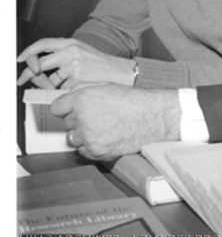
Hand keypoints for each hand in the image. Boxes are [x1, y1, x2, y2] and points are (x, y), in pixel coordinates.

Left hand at [17, 38, 135, 88]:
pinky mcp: (76, 81)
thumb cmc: (102, 64)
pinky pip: (61, 91)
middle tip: (23, 79)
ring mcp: (73, 68)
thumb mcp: (82, 51)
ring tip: (62, 86)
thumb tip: (40, 66)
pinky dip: (63, 93)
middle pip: (39, 64)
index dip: (28, 52)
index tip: (21, 59)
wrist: (121, 72)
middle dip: (28, 74)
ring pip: (50, 81)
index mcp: (71, 43)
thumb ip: (62, 54)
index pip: (43, 44)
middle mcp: (71, 53)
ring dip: (51, 87)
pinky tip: (73, 90)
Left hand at [51, 84, 180, 160]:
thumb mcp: (106, 85)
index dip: (65, 108)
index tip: (71, 110)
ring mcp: (88, 136)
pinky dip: (90, 146)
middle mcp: (82, 118)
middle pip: (65, 123)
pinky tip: (105, 137)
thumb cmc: (132, 100)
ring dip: (82, 134)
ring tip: (101, 128)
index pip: (56, 107)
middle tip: (96, 117)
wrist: (151, 117)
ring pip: (72, 138)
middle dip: (77, 120)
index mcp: (82, 99)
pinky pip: (82, 151)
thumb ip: (82, 89)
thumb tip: (67, 96)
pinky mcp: (96, 151)